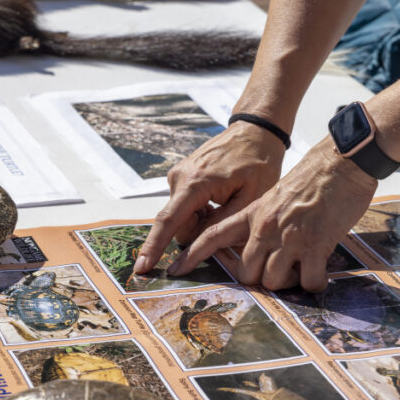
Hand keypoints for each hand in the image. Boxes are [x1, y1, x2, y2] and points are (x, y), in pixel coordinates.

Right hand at [133, 121, 284, 274]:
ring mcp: (178, 176)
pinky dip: (201, 210)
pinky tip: (220, 198)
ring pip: (182, 218)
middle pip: (179, 225)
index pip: (169, 222)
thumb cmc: (258, 162)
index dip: (154, 248)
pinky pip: (185, 207)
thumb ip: (222, 225)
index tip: (141, 268)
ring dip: (203, 220)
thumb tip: (199, 247)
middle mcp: (179, 178)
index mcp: (195, 183)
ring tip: (227, 202)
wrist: (254, 130)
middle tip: (228, 214)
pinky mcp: (182, 177)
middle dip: (199, 230)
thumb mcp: (250, 199)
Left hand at [169, 137, 377, 292]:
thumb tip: (259, 249)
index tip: (175, 270)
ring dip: (287, 283)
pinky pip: (308, 282)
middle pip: (246, 274)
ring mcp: (289, 237)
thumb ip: (262, 221)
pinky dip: (314, 284)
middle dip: (259, 280)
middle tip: (278, 272)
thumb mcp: (275, 196)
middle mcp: (265, 227)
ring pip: (273, 282)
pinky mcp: (316, 245)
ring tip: (301, 270)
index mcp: (252, 213)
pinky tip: (320, 274)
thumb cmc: (313, 178)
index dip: (192, 255)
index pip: (213, 236)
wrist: (342, 161)